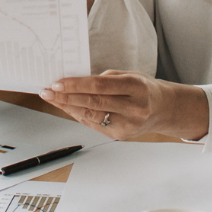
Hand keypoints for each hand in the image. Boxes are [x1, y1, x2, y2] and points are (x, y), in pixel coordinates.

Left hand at [39, 69, 210, 141]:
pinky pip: (94, 124)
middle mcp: (134, 108)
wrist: (163, 109)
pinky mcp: (121, 136)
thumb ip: (105, 79)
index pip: (100, 87)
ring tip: (51, 98)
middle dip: (66, 97)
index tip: (58, 82)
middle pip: (93, 103)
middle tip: (47, 91)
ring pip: (91, 116)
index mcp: (136, 88)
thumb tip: (75, 83)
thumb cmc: (143, 87)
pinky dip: (78, 115)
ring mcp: (128, 125)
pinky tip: (66, 107)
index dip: (77, 85)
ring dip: (67, 107)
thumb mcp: (129, 75)